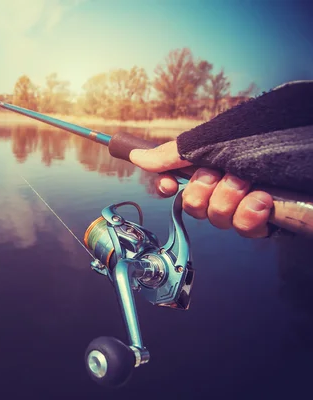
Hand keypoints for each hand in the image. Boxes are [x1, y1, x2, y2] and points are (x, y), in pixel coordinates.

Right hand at [129, 141, 273, 237]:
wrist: (309, 148)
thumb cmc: (269, 135)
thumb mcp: (215, 141)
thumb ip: (175, 153)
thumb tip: (138, 158)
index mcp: (213, 163)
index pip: (176, 181)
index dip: (167, 186)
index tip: (170, 184)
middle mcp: (226, 183)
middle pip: (193, 204)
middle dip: (206, 189)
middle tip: (226, 174)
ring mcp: (246, 204)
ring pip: (216, 218)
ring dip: (230, 199)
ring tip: (251, 183)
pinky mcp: (267, 222)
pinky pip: (243, 230)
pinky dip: (250, 215)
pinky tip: (263, 200)